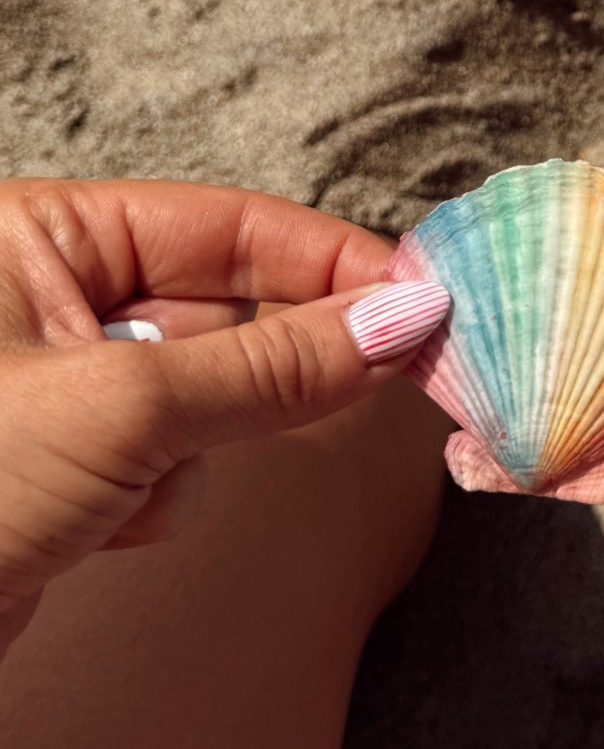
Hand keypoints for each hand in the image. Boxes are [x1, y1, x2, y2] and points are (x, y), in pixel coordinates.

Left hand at [0, 178, 447, 657]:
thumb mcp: (121, 408)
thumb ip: (273, 365)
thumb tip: (401, 322)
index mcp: (36, 236)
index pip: (222, 225)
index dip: (328, 259)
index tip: (421, 296)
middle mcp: (42, 297)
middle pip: (221, 304)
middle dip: (275, 352)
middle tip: (385, 368)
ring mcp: (51, 386)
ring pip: (202, 389)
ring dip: (202, 438)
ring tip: (146, 480)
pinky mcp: (60, 467)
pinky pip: (164, 455)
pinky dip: (161, 489)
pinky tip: (112, 523)